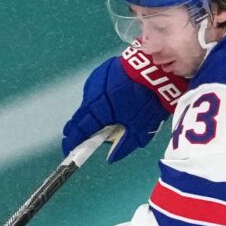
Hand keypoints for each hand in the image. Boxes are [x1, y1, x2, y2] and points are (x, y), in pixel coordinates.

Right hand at [62, 42, 188, 162]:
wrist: (156, 68)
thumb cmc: (148, 100)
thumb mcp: (141, 128)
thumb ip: (124, 145)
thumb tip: (111, 158)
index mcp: (99, 111)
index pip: (81, 130)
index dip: (73, 141)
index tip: (69, 150)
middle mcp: (92, 95)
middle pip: (80, 116)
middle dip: (77, 128)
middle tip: (75, 138)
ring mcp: (95, 81)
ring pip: (87, 101)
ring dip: (88, 112)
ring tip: (93, 122)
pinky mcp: (102, 71)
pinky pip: (95, 89)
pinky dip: (97, 99)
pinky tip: (105, 103)